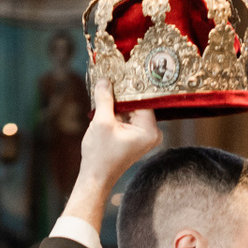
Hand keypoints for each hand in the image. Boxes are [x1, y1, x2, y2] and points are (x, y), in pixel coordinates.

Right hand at [62, 79, 161, 230]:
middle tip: (111, 74)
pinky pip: (127, 116)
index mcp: (150, 130)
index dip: (130, 85)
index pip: (143, 98)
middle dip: (122, 92)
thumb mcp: (101, 122)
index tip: (121, 70)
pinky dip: (116, 110)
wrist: (95, 177)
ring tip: (105, 85)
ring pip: (131, 108)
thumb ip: (105, 98)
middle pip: (138, 102)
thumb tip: (105, 79)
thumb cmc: (100, 155)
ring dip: (118, 100)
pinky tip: (105, 100)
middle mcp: (152, 132)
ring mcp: (144, 135)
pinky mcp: (135, 136)